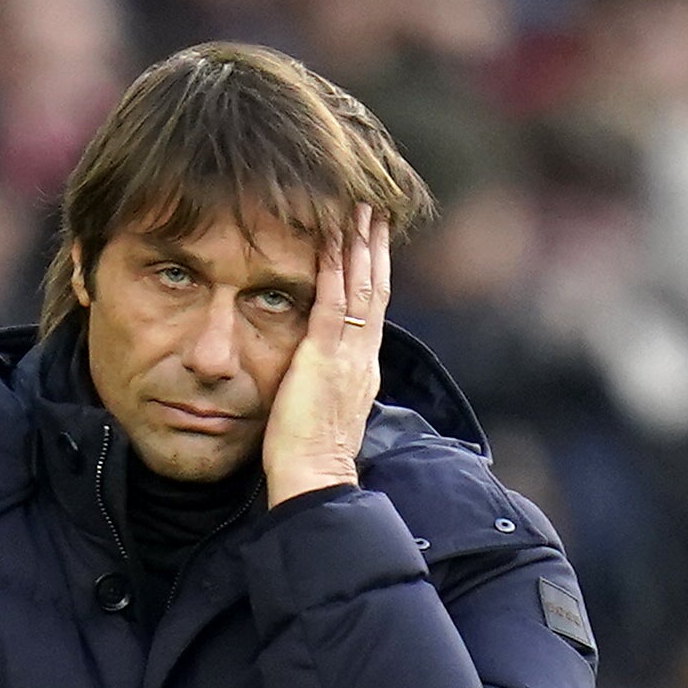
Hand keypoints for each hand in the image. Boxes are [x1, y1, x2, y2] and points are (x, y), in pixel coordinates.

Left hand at [261, 204, 389, 506]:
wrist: (316, 481)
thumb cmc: (312, 459)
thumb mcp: (326, 414)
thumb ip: (327, 388)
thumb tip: (317, 377)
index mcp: (362, 370)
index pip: (372, 312)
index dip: (375, 273)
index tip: (374, 241)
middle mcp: (362, 357)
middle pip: (374, 289)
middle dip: (374, 247)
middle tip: (374, 208)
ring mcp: (347, 355)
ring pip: (359, 287)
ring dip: (358, 243)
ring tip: (358, 206)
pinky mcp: (323, 356)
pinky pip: (330, 300)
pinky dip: (331, 266)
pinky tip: (329, 237)